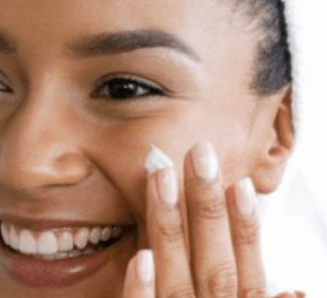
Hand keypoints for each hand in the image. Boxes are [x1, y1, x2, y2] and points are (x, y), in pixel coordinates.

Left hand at [121, 141, 303, 297]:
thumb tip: (297, 289)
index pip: (248, 272)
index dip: (247, 229)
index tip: (241, 182)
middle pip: (216, 267)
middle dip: (208, 209)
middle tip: (199, 153)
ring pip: (178, 282)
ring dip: (171, 230)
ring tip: (162, 178)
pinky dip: (143, 290)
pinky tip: (140, 257)